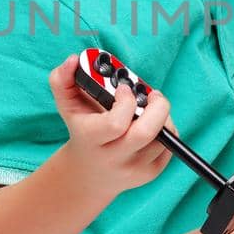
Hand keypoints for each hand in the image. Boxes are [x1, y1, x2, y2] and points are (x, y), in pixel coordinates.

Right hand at [47, 53, 179, 196]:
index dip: (126, 102)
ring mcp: (134, 168)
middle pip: (146, 133)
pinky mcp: (151, 173)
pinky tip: (153, 123)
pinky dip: (168, 130)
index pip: (116, 123)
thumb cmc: (81, 129)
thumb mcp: (67, 105)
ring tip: (151, 107)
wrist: (89, 174)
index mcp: (91, 139)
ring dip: (163, 116)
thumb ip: (62, 79)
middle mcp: (113, 157)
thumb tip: (73, 60)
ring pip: (162, 138)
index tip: (125, 89)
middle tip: (154, 95)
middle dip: (158, 107)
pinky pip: (170, 147)